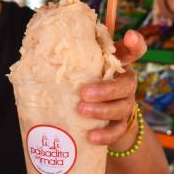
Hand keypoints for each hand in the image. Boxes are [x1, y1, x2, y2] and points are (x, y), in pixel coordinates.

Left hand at [78, 30, 146, 144]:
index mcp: (118, 64)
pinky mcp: (122, 125)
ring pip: (121, 108)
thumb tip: (38, 49)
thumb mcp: (82, 69)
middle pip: (126, 84)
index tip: (130, 36)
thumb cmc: (87, 83)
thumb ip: (73, 58)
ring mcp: (126, 104)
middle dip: (106, 90)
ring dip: (101, 110)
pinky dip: (105, 135)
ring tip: (81, 110)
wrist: (101, 117)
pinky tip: (90, 136)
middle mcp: (126, 83)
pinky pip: (118, 131)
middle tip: (84, 93)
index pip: (132, 50)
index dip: (135, 43)